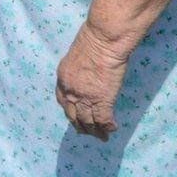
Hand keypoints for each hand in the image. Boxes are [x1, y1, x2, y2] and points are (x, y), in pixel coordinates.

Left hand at [55, 20, 130, 140]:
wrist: (104, 39)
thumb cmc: (94, 39)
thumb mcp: (77, 56)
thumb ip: (78, 70)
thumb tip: (86, 76)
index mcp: (63, 78)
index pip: (63, 101)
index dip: (70, 111)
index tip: (75, 117)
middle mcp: (70, 91)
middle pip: (73, 115)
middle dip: (80, 126)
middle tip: (87, 132)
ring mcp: (85, 97)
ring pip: (88, 122)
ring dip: (95, 131)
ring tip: (102, 137)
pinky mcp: (102, 99)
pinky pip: (103, 119)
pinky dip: (108, 127)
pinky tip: (113, 128)